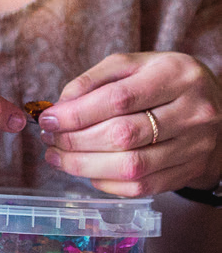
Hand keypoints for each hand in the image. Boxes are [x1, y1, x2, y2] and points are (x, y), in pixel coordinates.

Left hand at [40, 52, 221, 196]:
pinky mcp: (190, 170)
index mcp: (175, 76)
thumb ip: (94, 80)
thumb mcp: (133, 65)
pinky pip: (143, 187)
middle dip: (75, 141)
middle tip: (50, 140)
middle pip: (123, 135)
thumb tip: (60, 106)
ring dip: (84, 166)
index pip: (119, 99)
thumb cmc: (163, 81)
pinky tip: (88, 172)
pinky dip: (107, 183)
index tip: (48, 119)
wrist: (214, 105)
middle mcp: (192, 112)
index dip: (76, 113)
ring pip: (132, 167)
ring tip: (58, 157)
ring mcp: (195, 145)